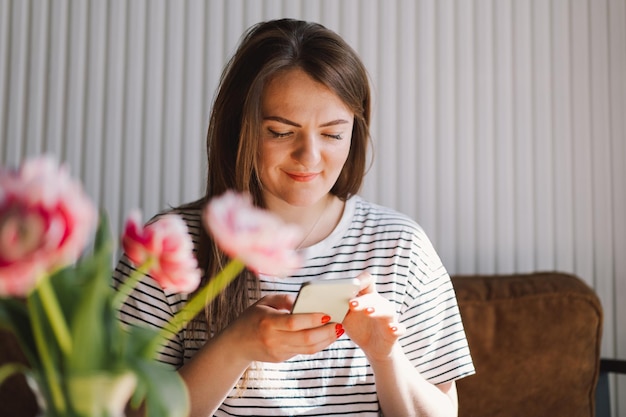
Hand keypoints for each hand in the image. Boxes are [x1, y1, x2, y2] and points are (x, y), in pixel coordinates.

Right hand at [223, 294, 339, 363]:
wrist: (236, 344)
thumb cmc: (252, 318)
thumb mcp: (264, 302)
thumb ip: (284, 299)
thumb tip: (302, 300)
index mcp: (268, 322)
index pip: (294, 323)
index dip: (312, 320)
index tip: (327, 314)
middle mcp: (273, 339)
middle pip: (305, 339)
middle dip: (326, 332)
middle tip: (339, 324)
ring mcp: (278, 352)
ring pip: (307, 349)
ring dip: (326, 340)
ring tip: (337, 331)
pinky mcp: (281, 358)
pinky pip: (303, 351)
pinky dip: (317, 344)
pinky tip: (326, 336)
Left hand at [342, 272, 405, 362]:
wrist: (373, 347)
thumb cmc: (359, 327)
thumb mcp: (346, 317)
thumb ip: (338, 308)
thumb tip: (320, 302)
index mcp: (367, 297)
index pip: (367, 282)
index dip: (361, 280)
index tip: (352, 283)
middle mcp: (380, 304)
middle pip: (373, 297)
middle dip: (362, 300)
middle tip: (351, 304)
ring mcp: (389, 317)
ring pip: (386, 310)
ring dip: (377, 310)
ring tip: (368, 312)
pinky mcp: (394, 332)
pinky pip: (399, 328)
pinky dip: (397, 328)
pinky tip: (392, 329)